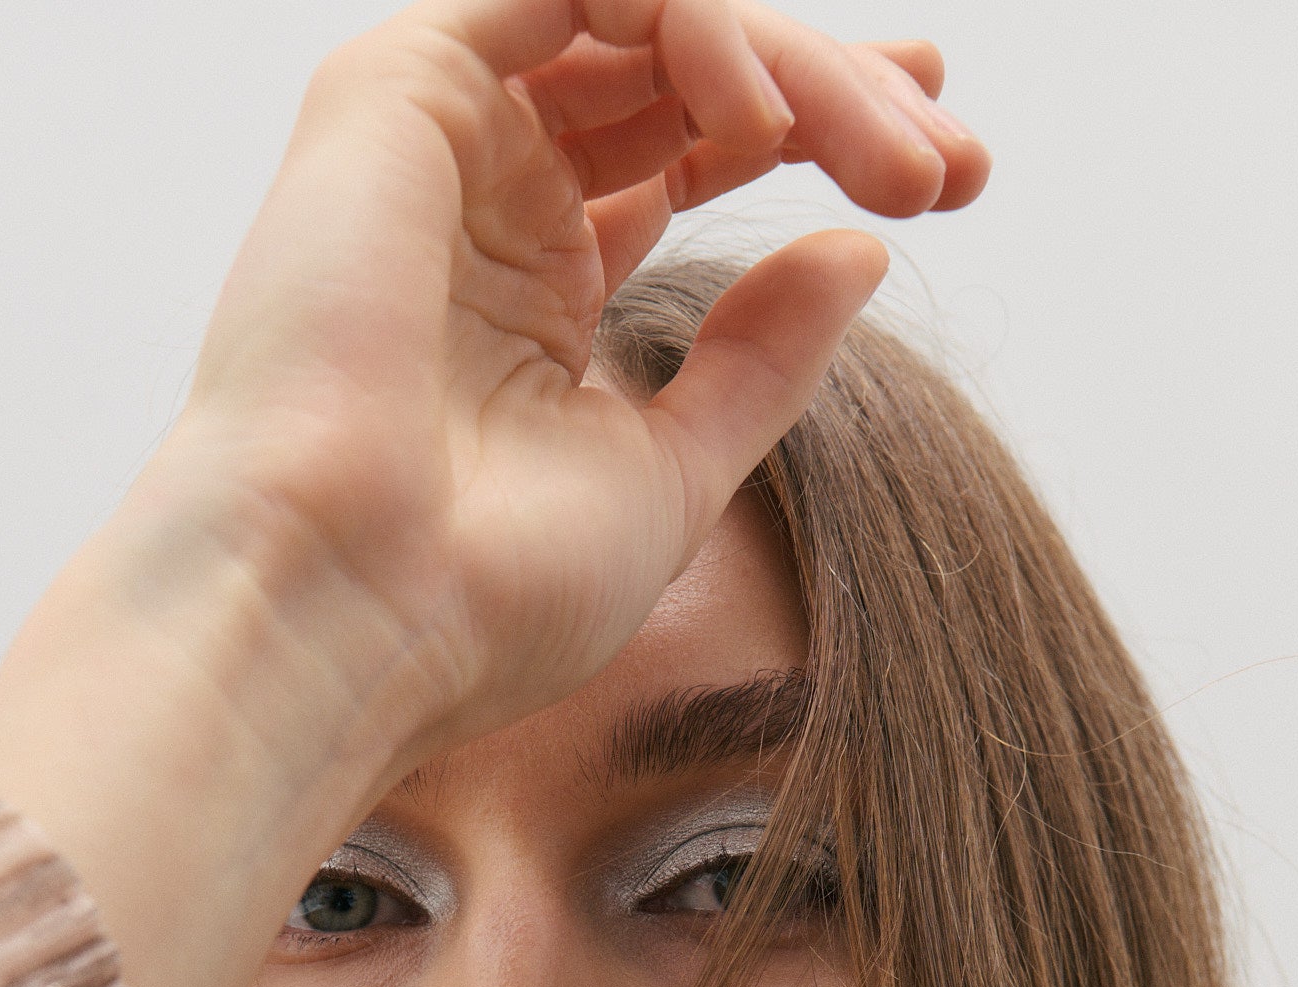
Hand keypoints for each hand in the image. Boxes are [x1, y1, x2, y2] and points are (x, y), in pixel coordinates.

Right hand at [178, 0, 988, 767]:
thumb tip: (859, 253)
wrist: (352, 615)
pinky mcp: (395, 88)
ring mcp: (439, 140)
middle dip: (834, 96)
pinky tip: (764, 121)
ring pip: (641, 18)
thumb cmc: (486, 594)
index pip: (688, 151)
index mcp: (531, 291)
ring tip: (887, 164)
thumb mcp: (673, 475)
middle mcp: (482, 201)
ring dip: (789, 66)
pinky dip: (687, 19)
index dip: (817, 131)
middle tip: (944, 170)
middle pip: (684, 76)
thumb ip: (759, 362)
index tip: (940, 176)